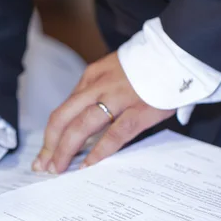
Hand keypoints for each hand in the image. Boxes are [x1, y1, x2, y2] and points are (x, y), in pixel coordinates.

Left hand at [32, 52, 174, 173]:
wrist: (177, 51)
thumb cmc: (145, 66)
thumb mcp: (112, 73)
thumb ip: (98, 95)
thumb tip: (83, 125)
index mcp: (91, 77)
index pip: (63, 109)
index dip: (50, 134)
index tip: (45, 153)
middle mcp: (98, 86)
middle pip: (63, 118)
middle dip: (50, 145)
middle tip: (43, 166)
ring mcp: (118, 98)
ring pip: (81, 126)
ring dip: (66, 150)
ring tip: (58, 168)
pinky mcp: (139, 109)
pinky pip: (114, 134)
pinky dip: (99, 151)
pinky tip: (88, 165)